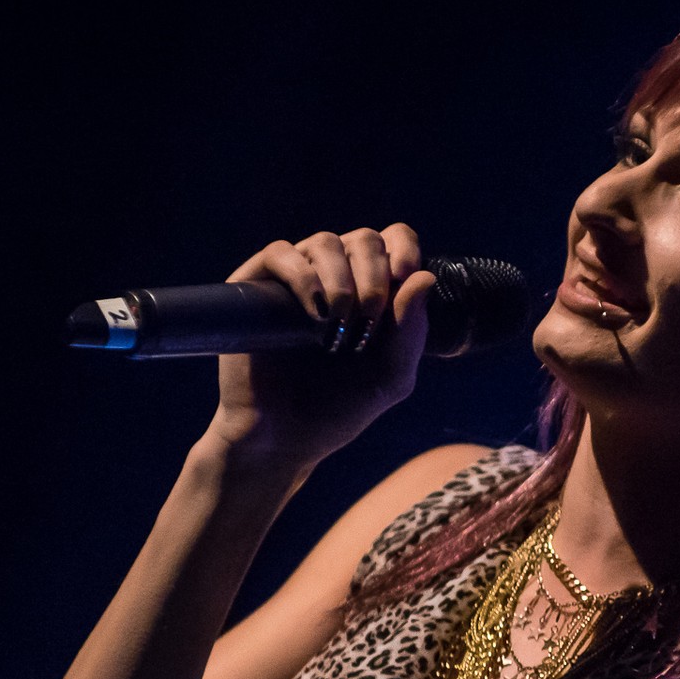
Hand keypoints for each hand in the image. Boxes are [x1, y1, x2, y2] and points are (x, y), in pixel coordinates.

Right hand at [206, 224, 435, 467]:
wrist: (282, 439)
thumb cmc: (336, 410)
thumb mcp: (390, 378)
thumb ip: (411, 333)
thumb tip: (424, 276)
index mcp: (370, 291)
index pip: (394, 240)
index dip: (404, 249)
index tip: (403, 277)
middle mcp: (333, 278)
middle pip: (363, 239)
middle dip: (374, 272)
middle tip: (369, 316)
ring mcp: (294, 281)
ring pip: (324, 242)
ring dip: (341, 278)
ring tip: (337, 321)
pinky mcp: (256, 288)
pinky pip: (279, 253)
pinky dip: (301, 274)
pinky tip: (314, 309)